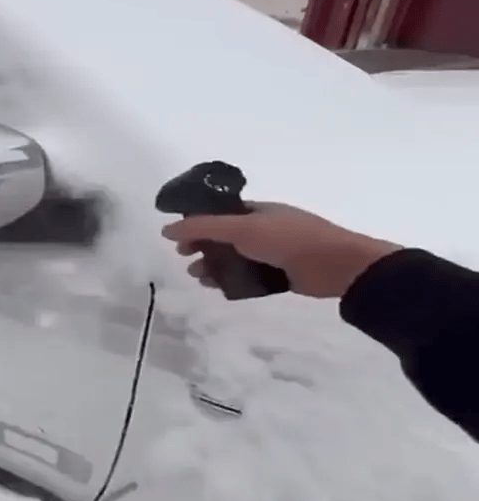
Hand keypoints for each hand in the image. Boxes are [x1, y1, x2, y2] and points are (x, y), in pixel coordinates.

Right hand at [161, 202, 402, 298]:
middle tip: (185, 261)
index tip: (178, 241)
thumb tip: (166, 229)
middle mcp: (264, 228)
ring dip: (215, 267)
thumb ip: (203, 227)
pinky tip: (220, 290)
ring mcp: (273, 252)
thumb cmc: (287, 239)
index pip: (219, 214)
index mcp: (256, 210)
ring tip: (199, 279)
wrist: (334, 265)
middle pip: (225, 237)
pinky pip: (250, 277)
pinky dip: (233, 282)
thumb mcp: (241, 228)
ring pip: (236, 259)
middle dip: (203, 248)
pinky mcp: (281, 275)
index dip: (197, 225)